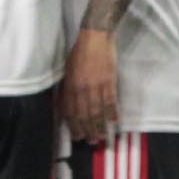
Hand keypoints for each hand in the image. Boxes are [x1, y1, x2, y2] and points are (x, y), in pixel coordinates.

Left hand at [61, 29, 118, 145]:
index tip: (77, 135)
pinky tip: (114, 122)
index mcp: (69, 86)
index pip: (70, 111)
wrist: (95, 37)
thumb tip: (65, 104)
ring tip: (101, 137)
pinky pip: (110, 101)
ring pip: (96, 111)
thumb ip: (67, 88)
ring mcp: (95, 86)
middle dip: (86, 130)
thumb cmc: (80, 52)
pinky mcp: (108, 81)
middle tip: (90, 141)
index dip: (73, 125)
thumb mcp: (67, 70)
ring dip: (99, 126)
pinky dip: (112, 113)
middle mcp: (81, 89)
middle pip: (83, 115)